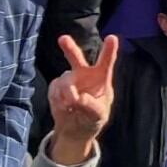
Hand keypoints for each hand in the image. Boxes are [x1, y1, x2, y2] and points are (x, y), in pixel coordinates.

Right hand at [47, 34, 120, 162]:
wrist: (75, 129)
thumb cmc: (93, 119)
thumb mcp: (98, 115)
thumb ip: (91, 106)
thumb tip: (78, 98)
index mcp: (101, 78)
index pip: (106, 62)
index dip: (109, 50)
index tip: (112, 37)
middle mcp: (84, 74)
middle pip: (77, 59)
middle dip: (70, 48)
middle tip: (63, 39)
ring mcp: (69, 79)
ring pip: (65, 81)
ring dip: (67, 94)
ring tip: (72, 106)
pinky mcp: (56, 86)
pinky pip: (54, 90)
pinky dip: (58, 100)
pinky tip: (65, 107)